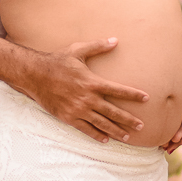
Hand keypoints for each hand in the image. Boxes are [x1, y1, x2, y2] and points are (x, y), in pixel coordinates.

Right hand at [16, 38, 149, 142]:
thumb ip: (98, 46)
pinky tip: (106, 140)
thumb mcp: (78, 50)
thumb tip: (115, 40)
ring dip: (116, 131)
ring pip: (102, 124)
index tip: (146, 98)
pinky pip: (85, 129)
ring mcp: (78, 110)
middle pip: (113, 112)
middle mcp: (87, 98)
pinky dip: (97, 135)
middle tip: (142, 126)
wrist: (35, 75)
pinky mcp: (68, 117)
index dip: (133, 95)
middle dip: (129, 120)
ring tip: (128, 137)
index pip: (118, 90)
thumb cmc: (57, 61)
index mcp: (92, 82)